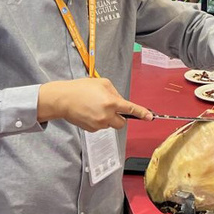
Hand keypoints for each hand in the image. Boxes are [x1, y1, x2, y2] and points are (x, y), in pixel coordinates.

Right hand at [37, 77, 152, 132]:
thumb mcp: (102, 83)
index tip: (150, 117)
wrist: (63, 100)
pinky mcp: (91, 129)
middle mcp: (106, 115)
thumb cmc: (81, 88)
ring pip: (111, 125)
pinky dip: (99, 121)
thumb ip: (115, 93)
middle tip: (112, 108)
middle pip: (122, 123)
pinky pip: (101, 126)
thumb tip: (121, 102)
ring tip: (96, 107)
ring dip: (108, 118)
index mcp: (111, 102)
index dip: (142, 113)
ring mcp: (99, 124)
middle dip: (120, 117)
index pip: (130, 109)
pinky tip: (90, 112)